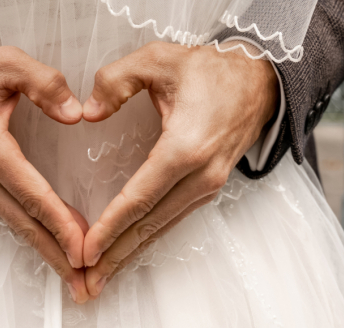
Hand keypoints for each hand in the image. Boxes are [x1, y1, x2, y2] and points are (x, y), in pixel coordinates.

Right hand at [0, 41, 91, 302]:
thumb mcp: (6, 62)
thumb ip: (45, 84)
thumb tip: (76, 115)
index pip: (31, 193)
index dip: (60, 223)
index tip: (84, 248)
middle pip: (23, 221)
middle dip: (55, 252)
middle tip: (85, 282)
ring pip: (14, 221)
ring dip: (44, 247)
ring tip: (72, 272)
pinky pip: (6, 211)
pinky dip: (30, 230)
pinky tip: (48, 240)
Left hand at [81, 41, 278, 295]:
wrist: (258, 77)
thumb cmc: (207, 68)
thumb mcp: (156, 59)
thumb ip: (115, 81)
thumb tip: (88, 113)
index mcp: (185, 147)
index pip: (140, 197)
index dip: (111, 227)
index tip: (86, 249)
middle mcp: (201, 174)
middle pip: (151, 224)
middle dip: (116, 254)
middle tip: (85, 283)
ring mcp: (209, 183)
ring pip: (163, 226)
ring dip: (131, 252)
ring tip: (101, 277)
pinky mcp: (210, 185)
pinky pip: (174, 218)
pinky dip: (148, 237)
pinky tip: (129, 249)